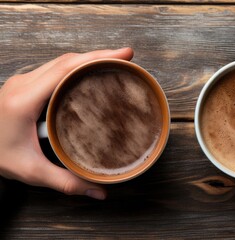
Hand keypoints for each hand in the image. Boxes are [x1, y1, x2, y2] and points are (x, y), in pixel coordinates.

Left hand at [0, 48, 133, 198]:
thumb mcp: (31, 171)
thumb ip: (66, 182)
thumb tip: (99, 192)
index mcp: (24, 100)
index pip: (65, 69)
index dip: (96, 58)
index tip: (121, 55)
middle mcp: (23, 85)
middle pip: (66, 60)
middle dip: (98, 55)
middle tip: (126, 56)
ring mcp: (22, 82)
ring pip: (60, 61)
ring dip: (87, 58)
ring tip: (112, 61)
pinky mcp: (24, 85)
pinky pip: (54, 68)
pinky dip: (76, 66)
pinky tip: (88, 72)